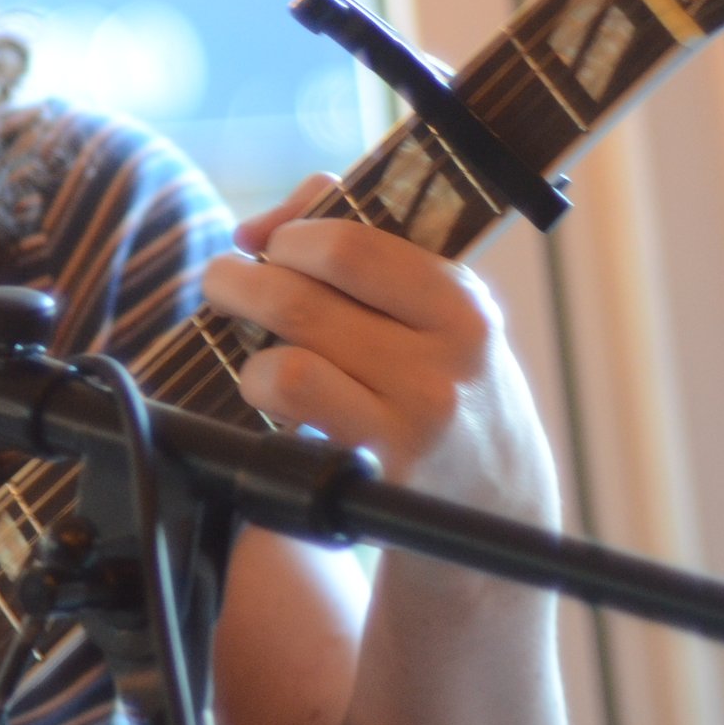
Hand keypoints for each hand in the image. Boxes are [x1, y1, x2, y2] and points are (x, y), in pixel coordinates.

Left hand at [199, 173, 558, 525]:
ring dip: (247, 349)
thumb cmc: (443, 376)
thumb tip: (254, 231)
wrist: (496, 493)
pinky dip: (265, 397)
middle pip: (298, 301)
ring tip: (252, 344)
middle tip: (227, 285)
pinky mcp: (375, 472)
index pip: (346, 245)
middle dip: (239, 283)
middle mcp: (444, 363)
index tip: (275, 247)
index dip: (289, 238)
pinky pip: (290, 420)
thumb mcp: (431, 305)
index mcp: (460, 304)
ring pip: (285, 366)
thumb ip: (352, 239)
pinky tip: (275, 396)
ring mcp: (411, 423)